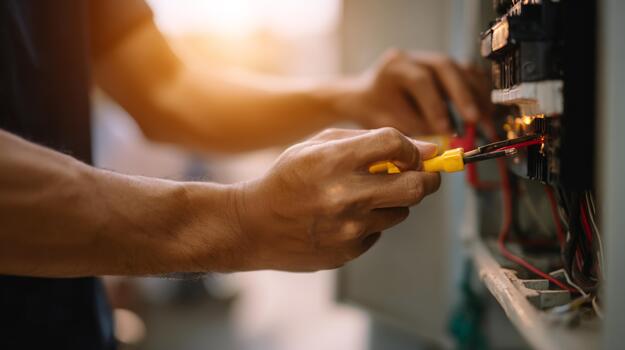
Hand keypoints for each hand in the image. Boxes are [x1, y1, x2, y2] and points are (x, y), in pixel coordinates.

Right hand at [230, 128, 440, 271]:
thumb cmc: (288, 178)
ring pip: (402, 211)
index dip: (413, 148)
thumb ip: (369, 140)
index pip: (396, 145)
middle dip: (428, 179)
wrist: (254, 225)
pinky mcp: (348, 251)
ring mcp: (349, 228)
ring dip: (394, 201)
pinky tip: (344, 218)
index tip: (413, 154)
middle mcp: (346, 195)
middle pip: (416, 187)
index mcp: (335, 160)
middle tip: (424, 176)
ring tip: (366, 196)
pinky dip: (371, 222)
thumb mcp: (318, 145)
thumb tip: (425, 148)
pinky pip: (379, 231)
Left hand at [337, 50, 491, 134]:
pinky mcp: (442, 67)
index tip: (447, 129)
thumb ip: (414, 129)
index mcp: (394, 66)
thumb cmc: (374, 110)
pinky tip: (486, 109)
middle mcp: (414, 57)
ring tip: (486, 120)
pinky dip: (477, 92)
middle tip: (475, 119)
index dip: (436, 105)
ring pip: (460, 68)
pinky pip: (465, 74)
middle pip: (445, 67)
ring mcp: (430, 59)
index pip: (420, 80)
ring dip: (476, 94)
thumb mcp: (387, 123)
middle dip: (463, 95)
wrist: (367, 96)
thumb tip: (445, 140)